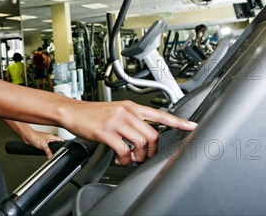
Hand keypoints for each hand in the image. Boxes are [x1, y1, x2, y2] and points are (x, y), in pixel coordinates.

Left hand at [20, 128, 64, 158]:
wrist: (27, 136)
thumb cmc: (34, 136)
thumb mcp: (44, 146)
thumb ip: (48, 152)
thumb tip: (51, 157)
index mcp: (51, 136)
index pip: (60, 139)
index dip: (63, 142)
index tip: (67, 145)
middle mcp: (48, 137)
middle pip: (56, 142)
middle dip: (58, 146)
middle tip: (60, 150)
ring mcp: (44, 139)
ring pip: (50, 144)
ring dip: (51, 148)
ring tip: (52, 152)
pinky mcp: (40, 142)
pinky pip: (45, 146)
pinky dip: (46, 149)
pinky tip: (45, 152)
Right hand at [61, 100, 196, 165]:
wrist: (73, 112)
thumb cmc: (94, 114)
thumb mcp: (116, 111)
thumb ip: (132, 119)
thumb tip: (145, 134)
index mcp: (131, 106)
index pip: (160, 114)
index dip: (178, 121)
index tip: (192, 127)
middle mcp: (126, 112)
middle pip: (153, 134)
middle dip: (152, 151)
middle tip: (144, 156)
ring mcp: (116, 121)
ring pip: (141, 142)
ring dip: (139, 156)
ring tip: (131, 158)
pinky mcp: (106, 132)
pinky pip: (124, 150)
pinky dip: (125, 158)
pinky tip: (119, 157)